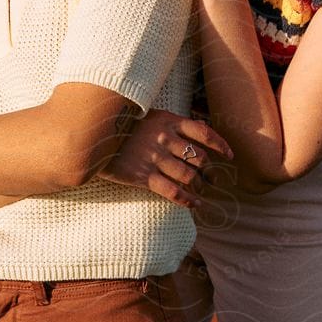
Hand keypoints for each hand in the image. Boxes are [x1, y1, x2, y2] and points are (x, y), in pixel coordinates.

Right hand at [103, 110, 233, 207]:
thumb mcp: (149, 115)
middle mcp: (165, 139)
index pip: (203, 132)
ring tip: (204, 192)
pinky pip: (173, 191)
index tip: (229, 155)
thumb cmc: (123, 126)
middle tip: (214, 180)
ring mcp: (155, 158)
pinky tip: (195, 205)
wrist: (92, 137)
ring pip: (189, 176)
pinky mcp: (144, 176)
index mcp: (168, 121)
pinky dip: (188, 200)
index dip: (220, 144)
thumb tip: (197, 126)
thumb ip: (172, 122)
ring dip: (201, 187)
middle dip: (211, 172)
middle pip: (199, 158)